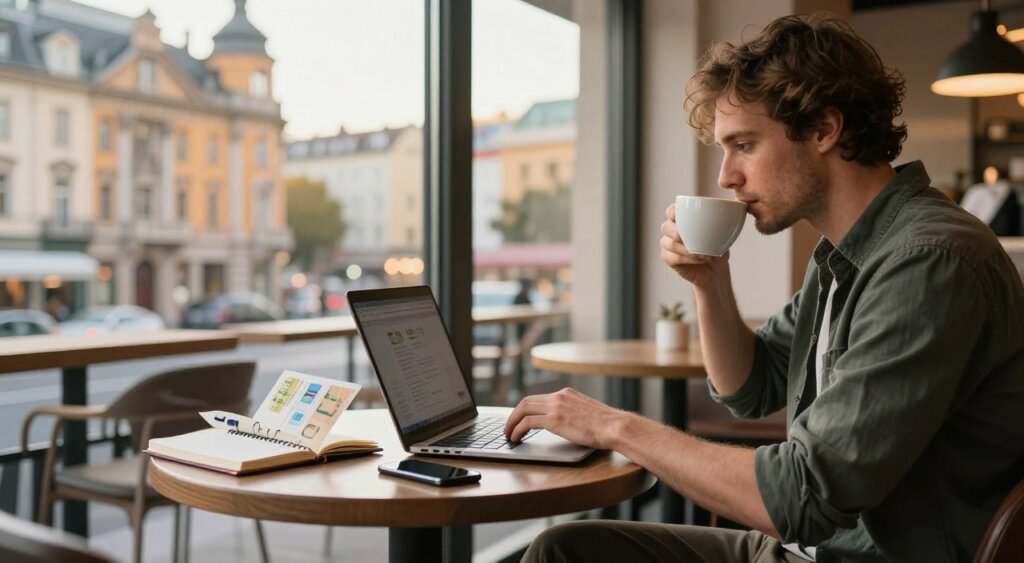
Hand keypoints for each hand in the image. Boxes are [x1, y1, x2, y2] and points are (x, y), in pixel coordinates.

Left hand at [504, 388, 626, 449]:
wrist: (616, 427)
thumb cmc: (607, 426)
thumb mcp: (587, 413)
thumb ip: (574, 414)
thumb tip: (565, 425)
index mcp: (567, 394)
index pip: (539, 398)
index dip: (525, 409)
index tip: (520, 418)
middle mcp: (559, 396)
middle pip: (526, 401)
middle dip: (514, 415)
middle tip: (508, 427)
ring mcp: (556, 407)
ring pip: (523, 409)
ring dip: (512, 422)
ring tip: (508, 434)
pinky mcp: (554, 419)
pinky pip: (527, 422)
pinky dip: (517, 429)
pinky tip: (515, 438)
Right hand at [661, 203, 730, 287]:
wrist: (716, 269)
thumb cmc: (718, 246)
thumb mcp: (723, 232)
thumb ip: (724, 220)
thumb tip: (739, 206)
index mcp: (683, 219)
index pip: (672, 211)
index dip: (673, 212)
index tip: (679, 216)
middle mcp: (672, 230)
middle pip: (665, 226)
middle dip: (674, 231)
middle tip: (684, 238)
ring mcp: (669, 245)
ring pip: (668, 243)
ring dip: (684, 249)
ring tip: (703, 254)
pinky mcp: (669, 258)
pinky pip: (671, 257)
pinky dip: (685, 259)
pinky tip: (698, 259)